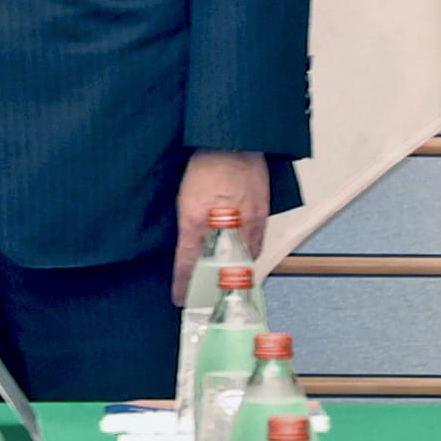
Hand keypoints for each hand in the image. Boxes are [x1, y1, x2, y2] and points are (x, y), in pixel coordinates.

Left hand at [173, 149, 269, 304]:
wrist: (233, 142)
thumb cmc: (204, 164)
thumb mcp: (183, 196)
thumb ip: (186, 225)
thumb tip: (186, 246)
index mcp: (193, 219)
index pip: (187, 264)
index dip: (183, 285)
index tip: (180, 298)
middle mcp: (219, 225)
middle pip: (215, 270)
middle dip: (208, 288)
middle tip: (202, 297)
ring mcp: (243, 222)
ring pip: (238, 262)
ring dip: (230, 274)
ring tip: (223, 283)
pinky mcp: (260, 217)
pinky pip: (255, 246)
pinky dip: (247, 256)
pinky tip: (241, 258)